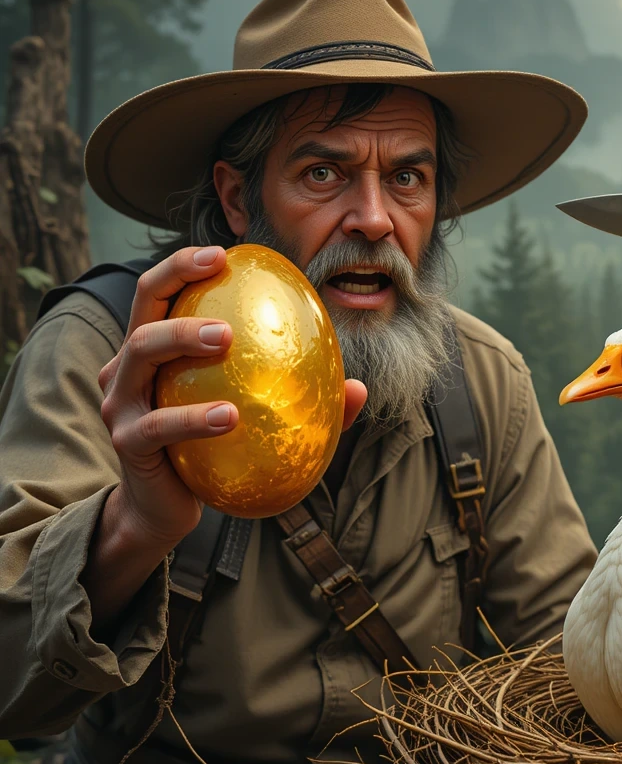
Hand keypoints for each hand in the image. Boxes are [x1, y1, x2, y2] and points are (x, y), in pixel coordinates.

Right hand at [97, 246, 365, 547]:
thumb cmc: (211, 451)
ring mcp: (122, 403)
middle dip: (177, 280)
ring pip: (141, 354)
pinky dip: (194, 417)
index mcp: (157, 352)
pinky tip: (229, 417)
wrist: (166, 509)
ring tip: (226, 338)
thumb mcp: (252, 419)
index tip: (225, 254)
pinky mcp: (127, 442)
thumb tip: (357, 388)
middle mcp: (129, 367)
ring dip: (182, 337)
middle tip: (219, 273)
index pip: (161, 292)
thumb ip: (301, 401)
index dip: (183, 265)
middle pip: (143, 307)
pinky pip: (159, 424)